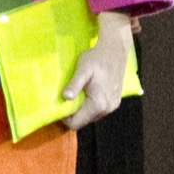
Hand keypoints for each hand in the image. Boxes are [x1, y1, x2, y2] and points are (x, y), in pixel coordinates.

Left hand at [62, 12, 132, 129]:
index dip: (64, 117)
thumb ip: (74, 84)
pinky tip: (86, 92)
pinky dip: (90, 105)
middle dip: (72, 113)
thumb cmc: (97, 58)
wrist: (115, 49)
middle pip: (83, 121)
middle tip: (65, 98)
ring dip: (81, 109)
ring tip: (75, 94)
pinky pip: (98, 110)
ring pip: (91, 117)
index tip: (57, 105)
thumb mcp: (83, 69)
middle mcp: (107, 108)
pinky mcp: (115, 101)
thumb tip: (65, 97)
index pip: (76, 123)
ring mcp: (112, 106)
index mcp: (99, 104)